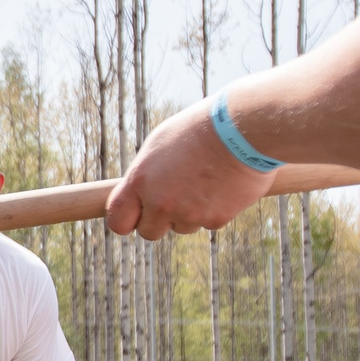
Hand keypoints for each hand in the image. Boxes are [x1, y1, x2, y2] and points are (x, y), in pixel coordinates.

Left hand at [104, 104, 274, 240]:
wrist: (242, 128)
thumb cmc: (199, 129)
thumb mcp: (160, 144)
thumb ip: (145, 175)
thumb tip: (138, 195)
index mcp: (140, 181)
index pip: (117, 220)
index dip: (125, 221)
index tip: (134, 217)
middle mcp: (161, 202)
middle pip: (149, 232)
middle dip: (158, 220)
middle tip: (173, 198)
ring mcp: (189, 214)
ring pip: (181, 227)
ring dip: (188, 212)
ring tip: (202, 181)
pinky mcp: (215, 219)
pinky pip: (207, 223)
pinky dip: (213, 209)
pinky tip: (221, 185)